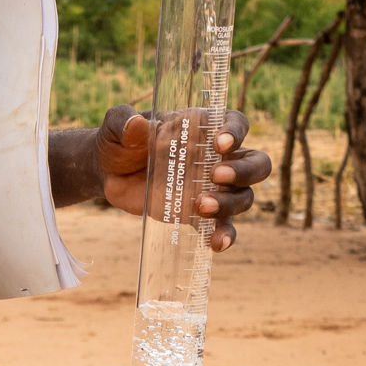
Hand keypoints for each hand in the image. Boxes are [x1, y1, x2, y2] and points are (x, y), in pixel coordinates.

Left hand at [96, 104, 269, 250]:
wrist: (109, 173)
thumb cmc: (119, 141)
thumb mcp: (116, 124)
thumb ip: (123, 121)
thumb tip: (136, 125)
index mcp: (202, 127)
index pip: (236, 124)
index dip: (236, 132)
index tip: (220, 143)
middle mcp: (216, 158)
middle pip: (256, 163)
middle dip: (244, 171)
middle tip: (214, 176)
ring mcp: (212, 188)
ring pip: (243, 197)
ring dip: (229, 203)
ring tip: (200, 206)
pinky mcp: (199, 214)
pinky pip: (224, 227)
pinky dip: (225, 236)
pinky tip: (216, 243)